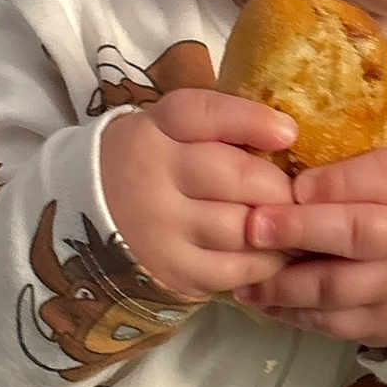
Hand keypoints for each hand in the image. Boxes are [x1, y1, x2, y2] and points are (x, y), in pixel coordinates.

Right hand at [99, 89, 297, 301]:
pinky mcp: (171, 270)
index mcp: (157, 129)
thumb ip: (223, 125)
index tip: (289, 134)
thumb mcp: (172, 128)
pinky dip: (263, 262)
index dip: (253, 122)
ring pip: (242, 227)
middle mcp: (154, 175)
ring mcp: (161, 228)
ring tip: (295, 225)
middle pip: (239, 177)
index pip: (206, 115)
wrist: (86, 210)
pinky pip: (234, 269)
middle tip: (300, 193)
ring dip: (279, 227)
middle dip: (280, 186)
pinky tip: (272, 252)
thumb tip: (290, 135)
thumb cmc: (151, 160)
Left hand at [233, 142, 386, 350]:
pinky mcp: (384, 322)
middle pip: (357, 233)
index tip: (295, 183)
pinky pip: (334, 323)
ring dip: (285, 284)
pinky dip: (295, 315)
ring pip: (338, 287)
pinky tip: (262, 301)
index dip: (337, 181)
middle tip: (253, 226)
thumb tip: (288, 117)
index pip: (384, 177)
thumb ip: (358, 145)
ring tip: (243, 276)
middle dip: (301, 229)